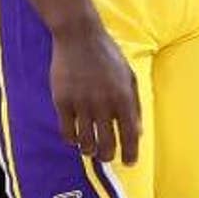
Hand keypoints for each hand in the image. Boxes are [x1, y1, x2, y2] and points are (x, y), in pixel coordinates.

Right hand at [49, 20, 140, 163]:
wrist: (78, 35)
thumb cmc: (106, 54)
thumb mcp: (128, 76)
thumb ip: (134, 104)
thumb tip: (137, 132)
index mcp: (123, 97)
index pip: (130, 135)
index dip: (131, 153)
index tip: (129, 162)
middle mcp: (103, 103)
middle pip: (107, 144)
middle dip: (108, 156)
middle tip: (106, 156)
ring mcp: (81, 103)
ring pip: (85, 141)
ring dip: (89, 150)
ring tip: (90, 149)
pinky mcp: (62, 100)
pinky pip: (66, 131)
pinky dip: (72, 139)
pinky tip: (75, 137)